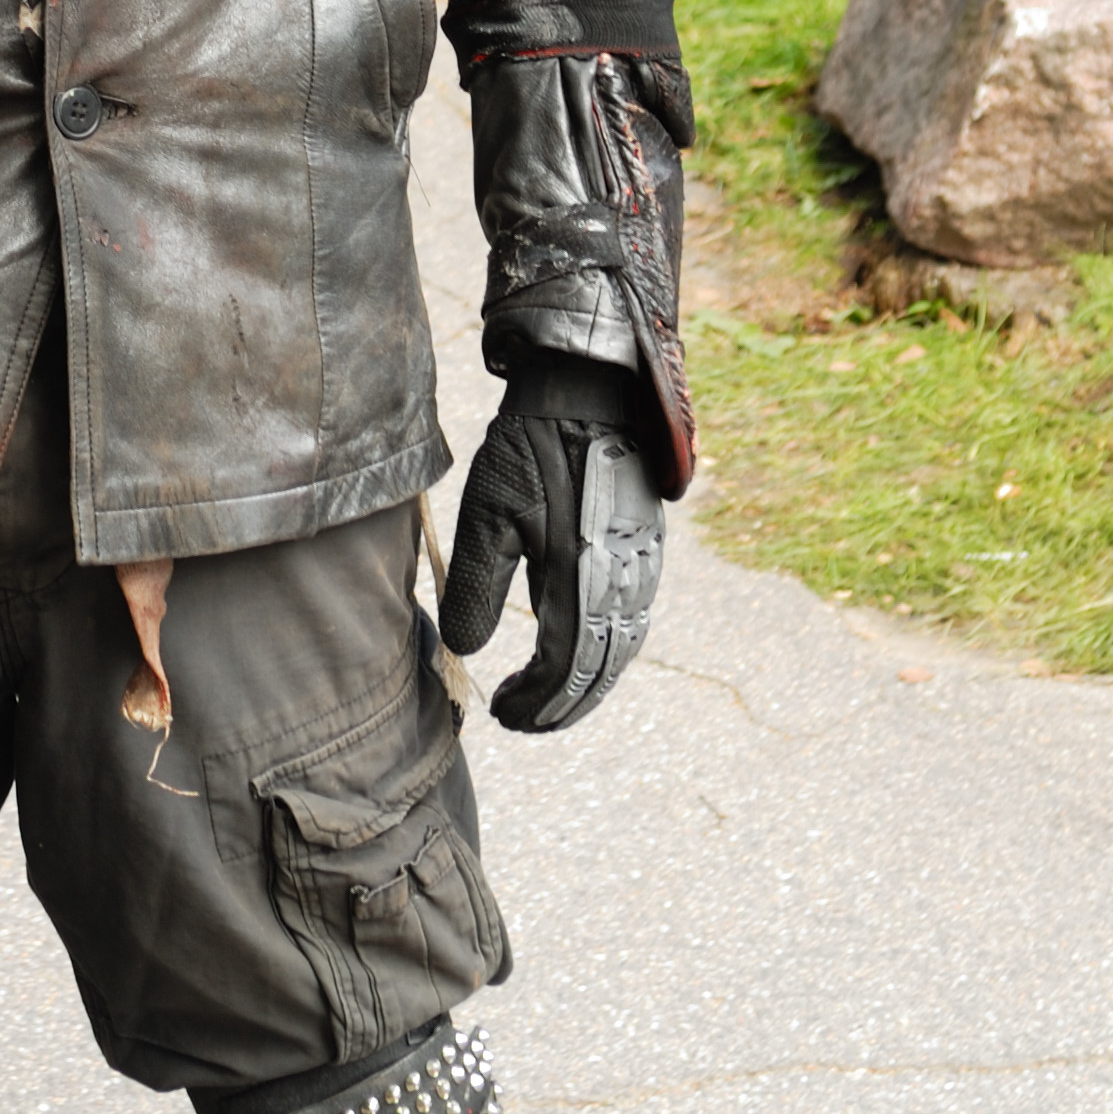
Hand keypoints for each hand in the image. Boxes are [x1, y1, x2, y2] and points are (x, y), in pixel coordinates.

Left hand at [438, 364, 663, 732]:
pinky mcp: (646, 553)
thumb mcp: (488, 512)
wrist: (589, 393)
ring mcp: (641, 570)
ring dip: (583, 684)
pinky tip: (575, 650)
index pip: (563, 671)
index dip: (533, 703)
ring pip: (619, 652)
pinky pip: (630, 623)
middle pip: (598, 674)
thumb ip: (477, 585)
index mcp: (582, 582)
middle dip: (558, 707)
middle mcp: (622, 586)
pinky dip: (604, 652)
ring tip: (542, 697)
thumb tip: (466, 649)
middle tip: (519, 719)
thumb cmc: (531, 450)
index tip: (500, 714)